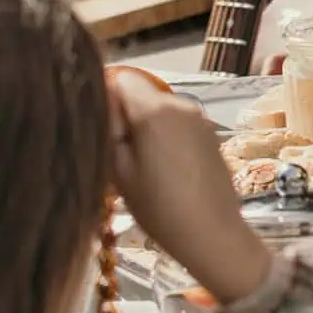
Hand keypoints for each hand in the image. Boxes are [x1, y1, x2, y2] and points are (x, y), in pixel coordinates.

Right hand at [108, 70, 272, 304]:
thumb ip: (106, 129)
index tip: (99, 129)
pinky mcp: (211, 136)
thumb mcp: (118, 169)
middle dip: (124, 115)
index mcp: (156, 109)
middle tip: (117, 154)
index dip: (104, 98)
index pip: (121, 78)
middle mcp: (182, 104)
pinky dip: (164, 138)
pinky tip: (162, 170)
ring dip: (144, 128)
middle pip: (141, 94)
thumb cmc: (159, 206)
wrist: (213, 234)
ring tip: (139, 167)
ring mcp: (201, 119)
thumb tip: (100, 102)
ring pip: (159, 110)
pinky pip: (177, 125)